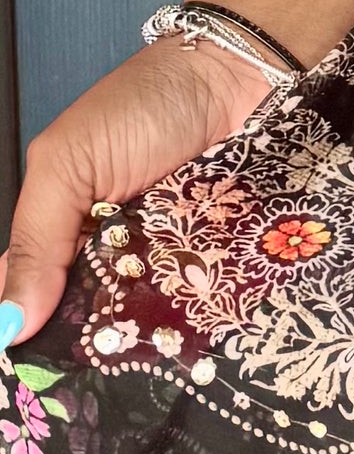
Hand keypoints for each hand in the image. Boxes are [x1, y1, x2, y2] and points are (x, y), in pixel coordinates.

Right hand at [0, 42, 272, 348]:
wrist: (231, 78)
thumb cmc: (142, 107)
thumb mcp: (68, 164)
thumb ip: (36, 239)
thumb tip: (8, 321)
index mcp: (63, 225)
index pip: (34, 289)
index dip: (29, 325)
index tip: (27, 366)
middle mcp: (113, 250)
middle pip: (91, 315)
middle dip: (88, 341)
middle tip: (81, 375)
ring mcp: (166, 260)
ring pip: (143, 319)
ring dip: (137, 338)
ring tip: (126, 367)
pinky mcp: (215, 262)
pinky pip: (197, 303)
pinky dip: (188, 318)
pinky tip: (177, 345)